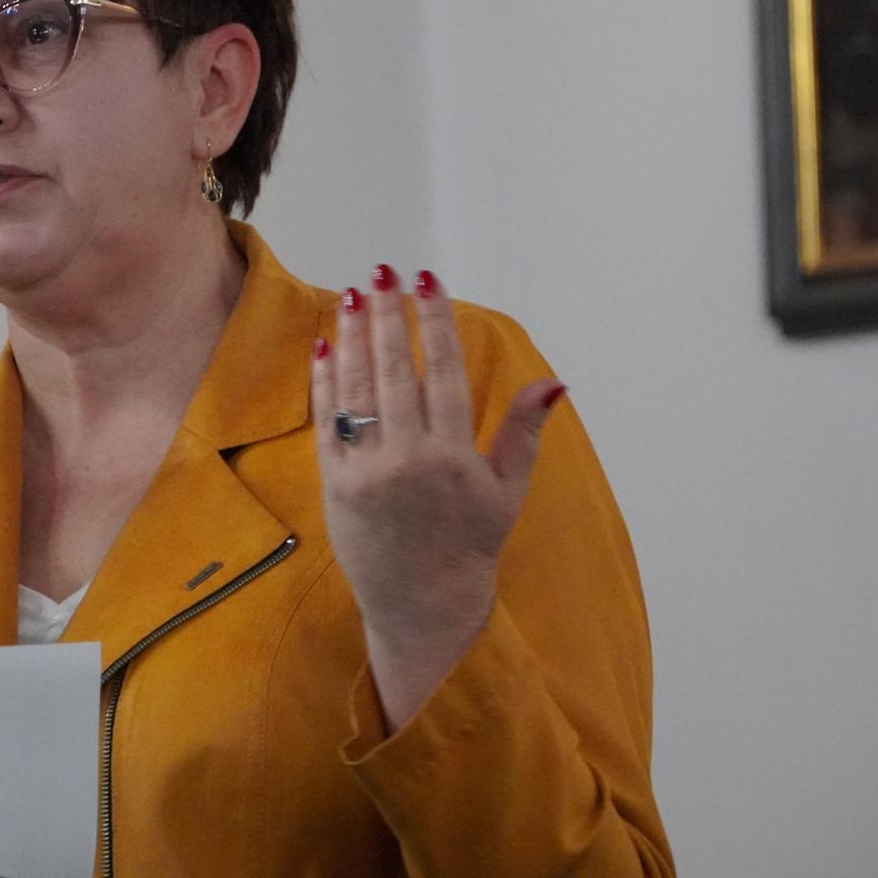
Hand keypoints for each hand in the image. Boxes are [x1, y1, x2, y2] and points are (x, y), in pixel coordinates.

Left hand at [311, 264, 564, 730]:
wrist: (420, 604)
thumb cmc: (470, 545)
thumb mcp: (506, 491)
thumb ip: (523, 431)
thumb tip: (551, 380)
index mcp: (454, 456)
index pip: (445, 372)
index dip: (437, 322)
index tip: (429, 281)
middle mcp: (407, 459)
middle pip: (396, 369)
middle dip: (390, 315)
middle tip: (384, 273)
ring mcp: (365, 471)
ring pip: (356, 388)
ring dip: (355, 337)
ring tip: (355, 296)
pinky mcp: (333, 483)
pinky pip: (327, 420)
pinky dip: (326, 381)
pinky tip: (328, 345)